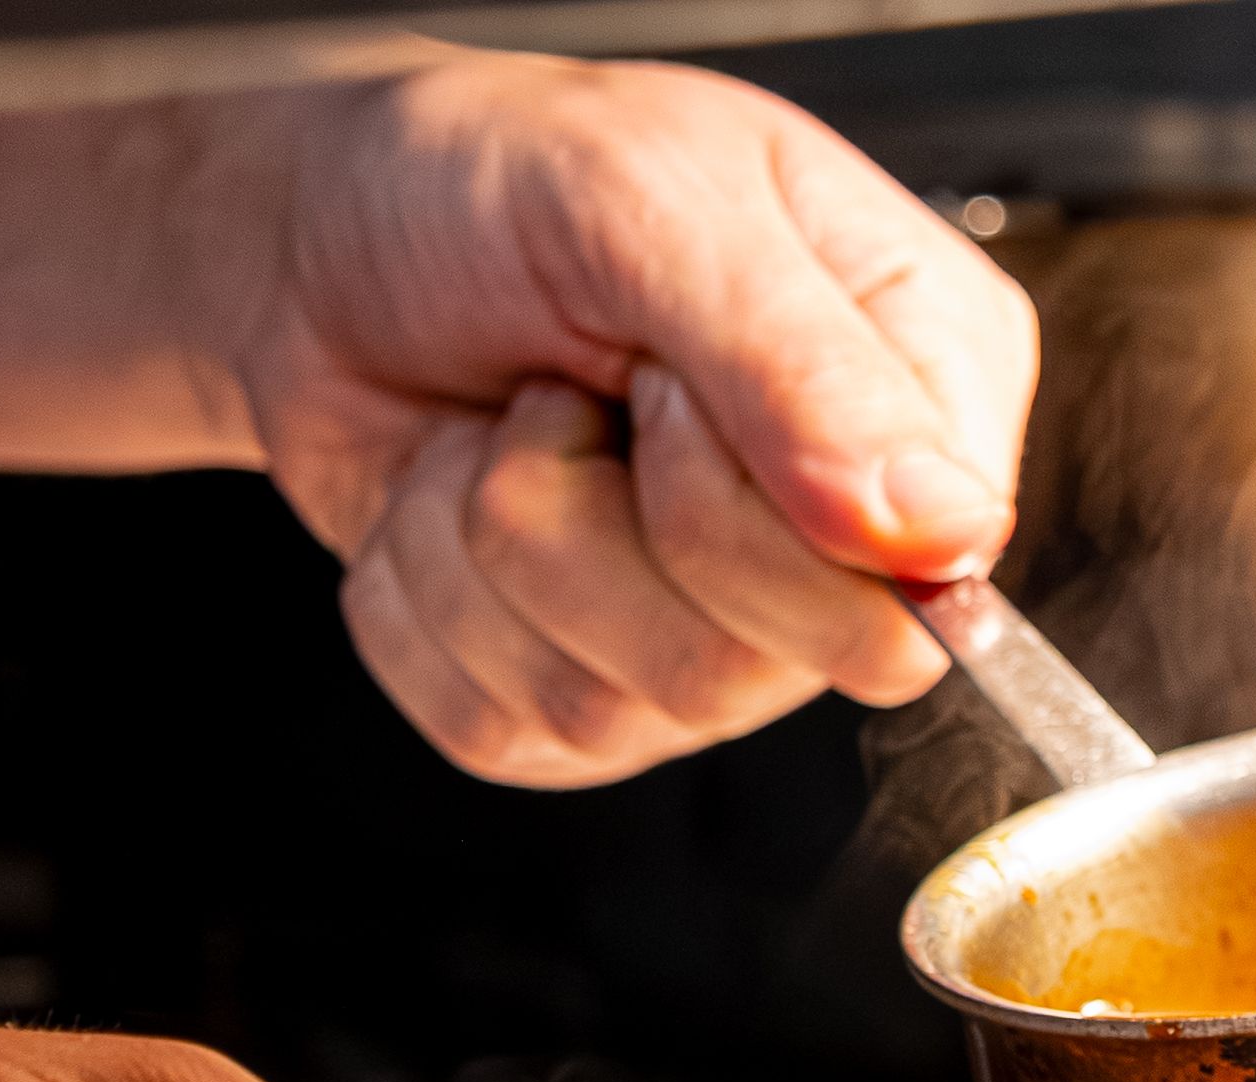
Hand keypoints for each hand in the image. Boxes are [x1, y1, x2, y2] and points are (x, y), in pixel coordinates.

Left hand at [242, 51, 1037, 785]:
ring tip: (508, 423)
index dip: (759, 505)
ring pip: (616, 704)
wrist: (317, 234)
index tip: (665, 377)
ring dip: (496, 539)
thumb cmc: (493, 180)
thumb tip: (938, 532)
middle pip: (757, 665)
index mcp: (922, 396)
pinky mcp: (584, 708)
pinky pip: (504, 727)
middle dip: (602, 512)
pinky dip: (424, 596)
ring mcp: (719, 645)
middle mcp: (839, 548)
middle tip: (580, 383)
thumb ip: (803, 362)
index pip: (918, 586)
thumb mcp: (648, 195)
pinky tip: (449, 492)